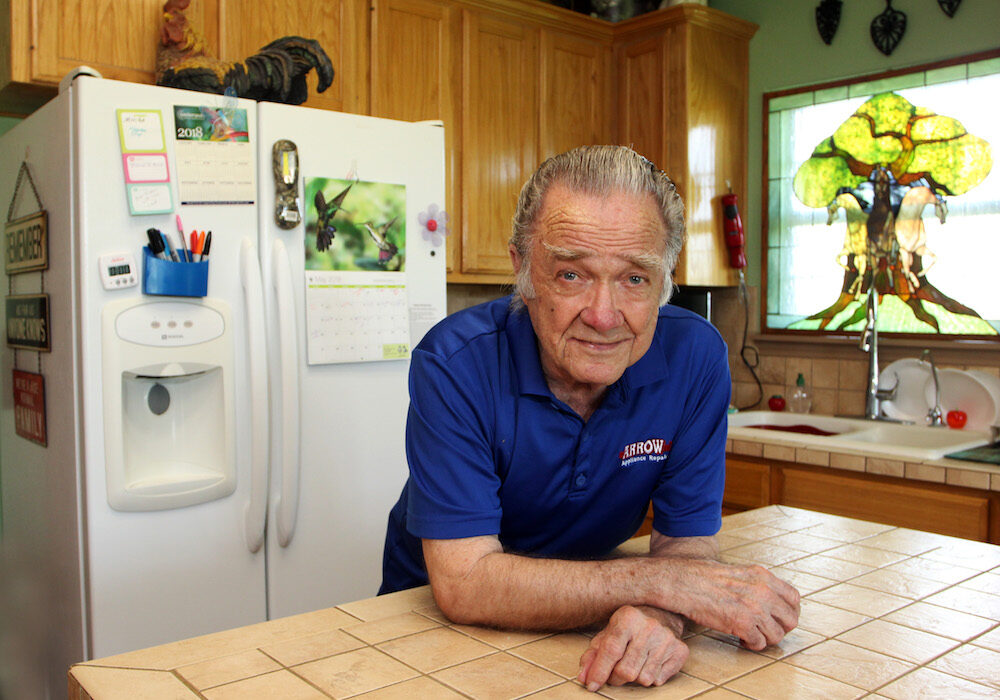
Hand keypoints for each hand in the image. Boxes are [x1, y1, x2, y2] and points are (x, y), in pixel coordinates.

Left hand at [577, 605, 688, 690]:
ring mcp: (666, 638)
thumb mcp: (608, 634)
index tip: (592, 685)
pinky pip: (658, 680)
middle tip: (615, 672)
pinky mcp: (680, 650)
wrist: (661, 614)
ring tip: (634, 663)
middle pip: (626, 670)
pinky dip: (650, 677)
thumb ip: (593, 655)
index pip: (611, 651)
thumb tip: (583, 678)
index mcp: (627, 617)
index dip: (599, 671)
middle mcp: (649, 626)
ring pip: (643, 679)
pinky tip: (649, 662)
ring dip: (634, 677)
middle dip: (616, 677)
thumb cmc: (629, 627)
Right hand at [667, 559, 799, 649]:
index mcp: (763, 576)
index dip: (789, 612)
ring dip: (764, 638)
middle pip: (791, 620)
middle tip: (766, 630)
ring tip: (750, 634)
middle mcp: (763, 592)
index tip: (779, 618)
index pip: (794, 598)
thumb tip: (771, 600)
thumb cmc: (704, 577)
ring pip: (776, 635)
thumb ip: (757, 584)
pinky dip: (750, 644)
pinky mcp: (742, 625)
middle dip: (779, 628)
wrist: (683, 582)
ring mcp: (754, 609)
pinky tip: (740, 637)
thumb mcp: (738, 572)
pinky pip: (759, 644)